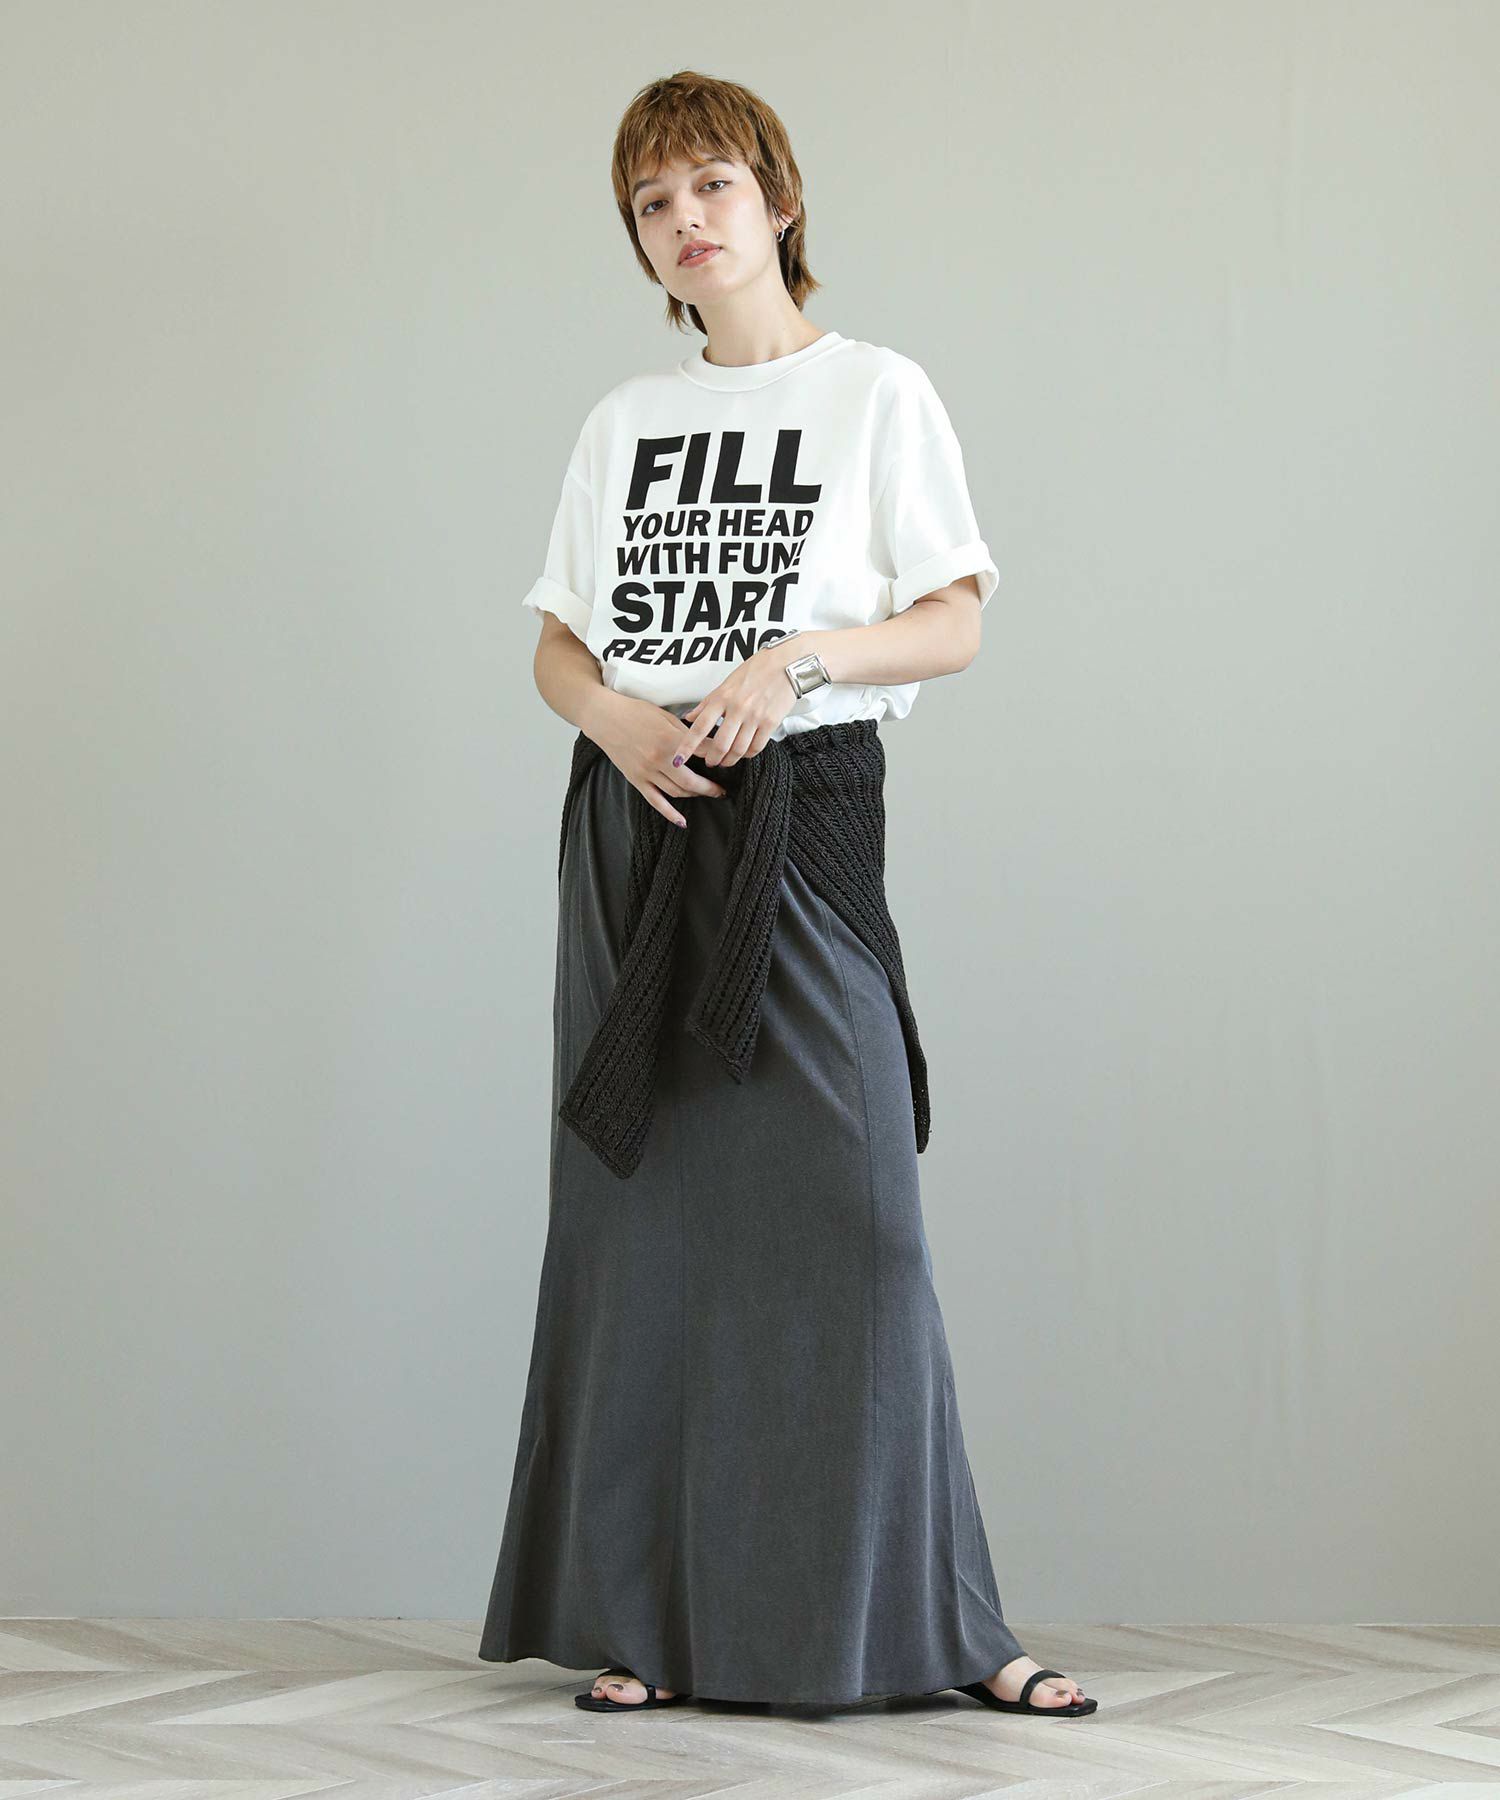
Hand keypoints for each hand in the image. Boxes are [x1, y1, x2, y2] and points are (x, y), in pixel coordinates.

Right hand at [582, 691, 726, 829]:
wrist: (606, 718)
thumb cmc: (637, 713)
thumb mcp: (667, 718)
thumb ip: (688, 734)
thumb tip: (711, 743)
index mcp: (670, 740)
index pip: (703, 754)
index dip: (719, 760)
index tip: (729, 763)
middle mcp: (659, 759)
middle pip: (692, 782)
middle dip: (710, 788)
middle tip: (722, 790)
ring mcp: (646, 772)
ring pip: (677, 792)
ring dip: (694, 795)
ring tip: (705, 793)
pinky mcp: (636, 780)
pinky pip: (656, 801)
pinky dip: (670, 814)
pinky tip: (682, 821)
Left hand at [673, 635, 810, 768]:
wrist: (786, 663)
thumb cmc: (756, 671)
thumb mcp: (726, 683)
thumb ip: (707, 703)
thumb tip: (689, 717)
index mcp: (722, 697)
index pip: (699, 726)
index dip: (687, 746)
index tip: (678, 760)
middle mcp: (737, 708)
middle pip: (720, 744)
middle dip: (712, 759)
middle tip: (710, 762)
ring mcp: (755, 716)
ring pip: (738, 750)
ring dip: (730, 760)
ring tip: (726, 761)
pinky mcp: (771, 722)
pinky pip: (756, 746)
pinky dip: (748, 754)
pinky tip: (744, 753)